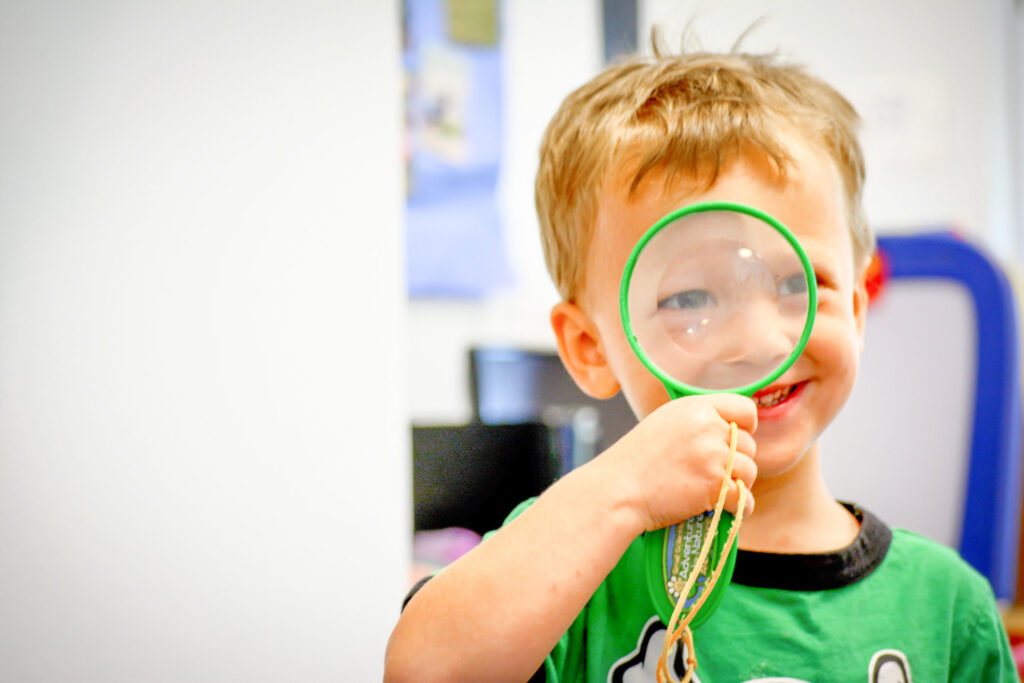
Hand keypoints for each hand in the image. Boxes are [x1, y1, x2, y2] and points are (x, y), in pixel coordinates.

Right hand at [598, 393, 757, 532]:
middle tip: (712, 475)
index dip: (744, 428)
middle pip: (748, 444)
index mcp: (696, 407)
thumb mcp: (665, 423)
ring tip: (716, 492)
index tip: (732, 442)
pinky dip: (740, 507)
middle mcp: (708, 426)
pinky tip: (727, 509)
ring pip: (749, 471)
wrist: (616, 490)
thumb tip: (730, 432)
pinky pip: (745, 498)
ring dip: (738, 484)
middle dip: (736, 461)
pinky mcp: (714, 484)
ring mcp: (712, 455)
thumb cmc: (634, 462)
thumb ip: (698, 422)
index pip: (745, 409)